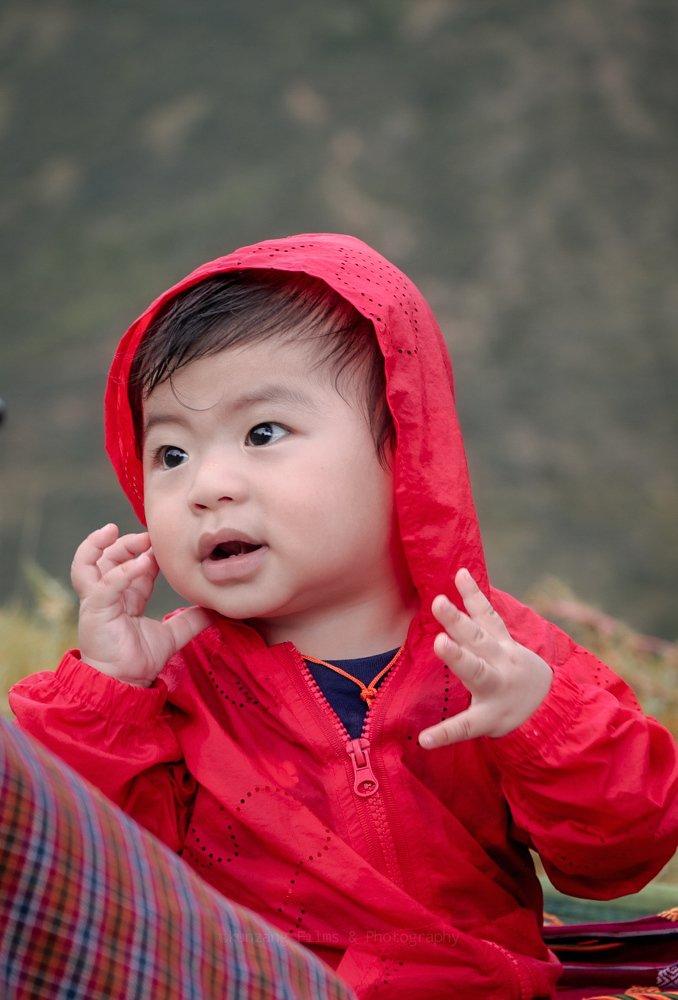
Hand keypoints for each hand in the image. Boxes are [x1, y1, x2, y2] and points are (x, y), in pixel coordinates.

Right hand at [71, 524, 211, 686]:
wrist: (125, 683)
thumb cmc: (140, 660)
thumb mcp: (173, 635)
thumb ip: (192, 621)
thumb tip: (216, 609)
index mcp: (126, 597)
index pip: (133, 565)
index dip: (147, 552)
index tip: (165, 544)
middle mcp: (108, 594)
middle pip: (109, 558)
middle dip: (127, 543)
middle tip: (148, 536)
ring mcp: (98, 600)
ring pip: (89, 562)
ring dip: (101, 545)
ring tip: (114, 531)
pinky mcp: (95, 608)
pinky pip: (106, 583)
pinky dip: (123, 571)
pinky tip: (142, 563)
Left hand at [418, 569, 552, 747]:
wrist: (551, 712)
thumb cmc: (516, 672)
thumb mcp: (505, 644)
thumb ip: (483, 620)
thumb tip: (462, 576)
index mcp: (501, 645)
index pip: (487, 616)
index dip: (473, 594)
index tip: (460, 573)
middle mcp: (499, 662)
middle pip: (477, 638)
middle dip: (458, 620)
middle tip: (438, 602)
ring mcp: (495, 689)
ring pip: (476, 671)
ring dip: (458, 657)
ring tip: (438, 643)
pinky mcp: (490, 718)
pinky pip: (465, 726)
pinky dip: (445, 733)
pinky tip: (425, 739)